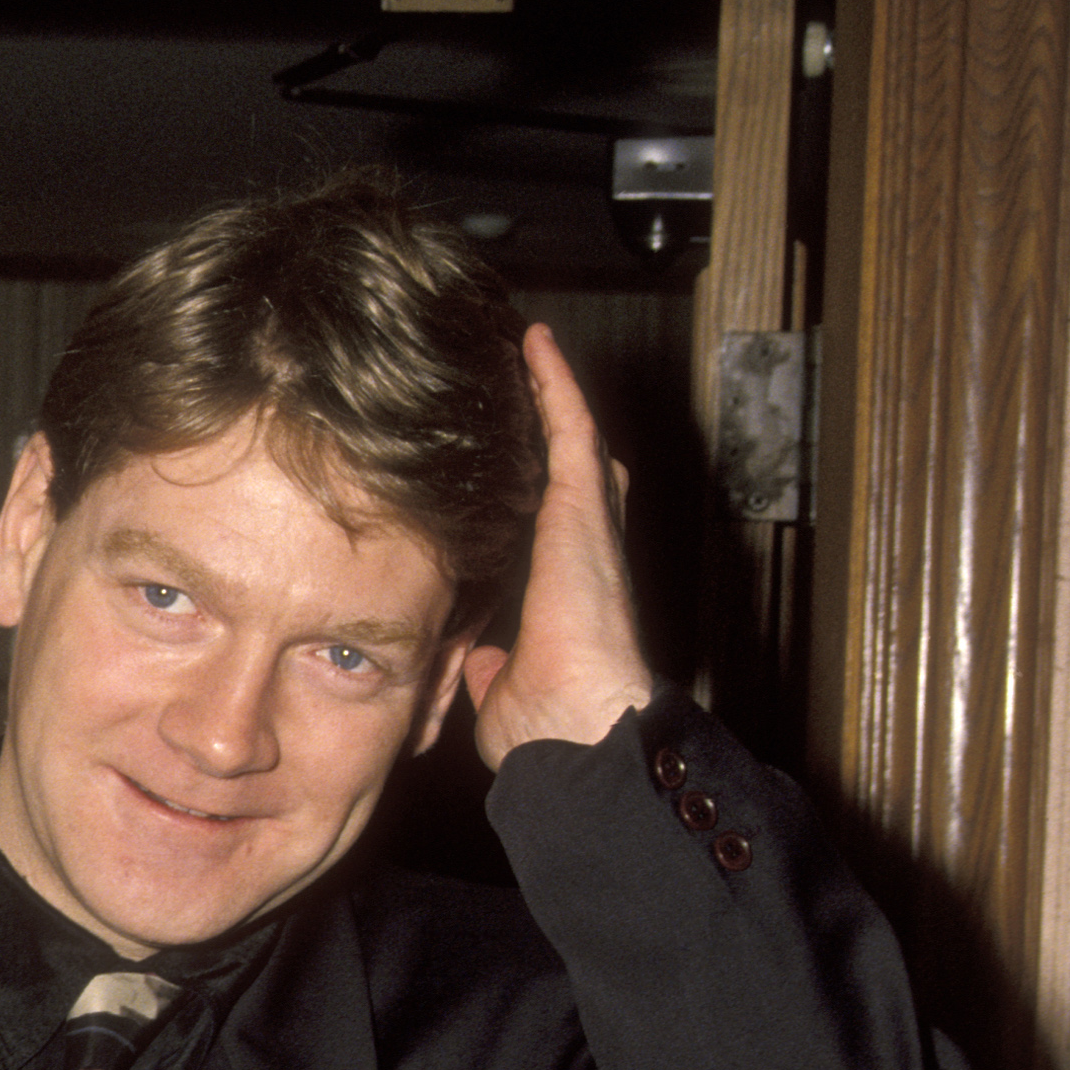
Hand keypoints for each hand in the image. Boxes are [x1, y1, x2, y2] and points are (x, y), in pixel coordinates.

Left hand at [460, 324, 658, 769]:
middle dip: (558, 423)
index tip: (527, 455)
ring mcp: (588, 525)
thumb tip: (480, 662)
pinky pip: (569, 428)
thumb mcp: (502, 690)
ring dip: (551, 390)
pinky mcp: (581, 508)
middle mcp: (586, 550)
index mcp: (568, 590)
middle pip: (578, 470)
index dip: (547, 485)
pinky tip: (533, 343)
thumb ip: (492, 669)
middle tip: (533, 375)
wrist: (581, 725)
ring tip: (525, 345)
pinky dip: (554, 384)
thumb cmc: (550, 725)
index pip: (560, 524)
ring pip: (573, 437)